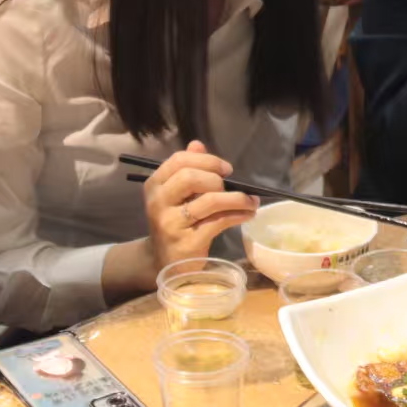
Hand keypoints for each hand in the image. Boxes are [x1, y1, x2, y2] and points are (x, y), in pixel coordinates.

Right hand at [142, 140, 256, 269]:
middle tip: (230, 187)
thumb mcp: (176, 196)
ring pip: (209, 200)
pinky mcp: (188, 243)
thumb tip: (198, 145)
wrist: (164, 262)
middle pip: (190, 177)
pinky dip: (238, 215)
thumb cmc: (175, 223)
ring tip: (250, 201)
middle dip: (216, 178)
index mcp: (155, 185)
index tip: (226, 169)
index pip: (179, 161)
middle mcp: (159, 203)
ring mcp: (171, 224)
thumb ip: (186, 170)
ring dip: (237, 198)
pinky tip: (247, 214)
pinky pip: (218, 222)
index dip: (207, 160)